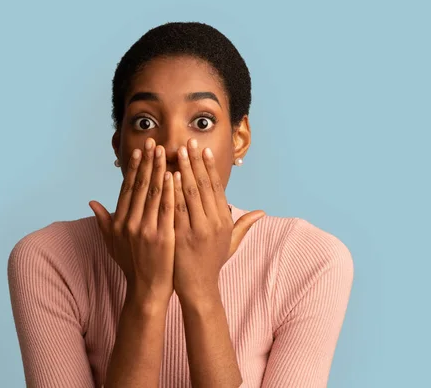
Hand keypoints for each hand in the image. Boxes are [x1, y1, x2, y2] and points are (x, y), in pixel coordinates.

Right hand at [89, 138, 174, 304]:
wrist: (146, 289)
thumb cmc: (131, 265)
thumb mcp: (112, 243)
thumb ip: (103, 221)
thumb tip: (91, 202)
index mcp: (119, 221)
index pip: (128, 188)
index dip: (134, 168)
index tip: (139, 150)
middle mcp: (129, 222)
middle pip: (140, 185)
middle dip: (147, 161)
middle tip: (154, 142)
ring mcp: (145, 229)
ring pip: (154, 193)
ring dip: (159, 169)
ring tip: (166, 151)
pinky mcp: (162, 236)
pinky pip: (167, 208)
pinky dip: (171, 190)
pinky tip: (175, 175)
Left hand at [172, 138, 264, 301]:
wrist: (198, 288)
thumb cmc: (212, 263)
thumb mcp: (231, 243)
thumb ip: (244, 225)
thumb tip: (262, 212)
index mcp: (224, 221)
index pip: (216, 187)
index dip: (209, 167)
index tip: (204, 150)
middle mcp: (213, 223)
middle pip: (203, 186)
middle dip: (195, 162)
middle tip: (188, 142)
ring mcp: (197, 229)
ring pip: (190, 193)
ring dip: (184, 170)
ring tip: (177, 152)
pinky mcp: (181, 236)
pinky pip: (176, 208)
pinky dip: (173, 190)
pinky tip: (167, 175)